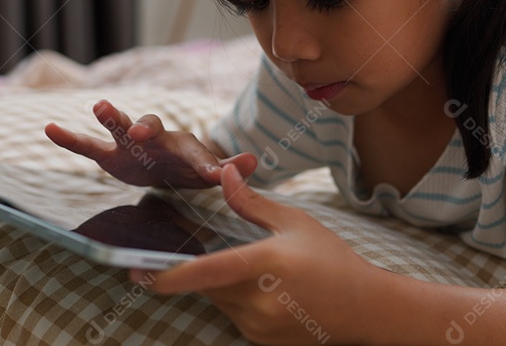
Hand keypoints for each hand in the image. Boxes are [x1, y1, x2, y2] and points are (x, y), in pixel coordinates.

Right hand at [44, 99, 256, 187]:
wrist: (164, 168)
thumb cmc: (188, 168)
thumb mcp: (209, 171)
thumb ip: (228, 167)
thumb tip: (254, 160)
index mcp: (183, 147)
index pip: (195, 152)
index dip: (206, 163)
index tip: (214, 173)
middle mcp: (156, 139)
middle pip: (151, 126)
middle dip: (145, 127)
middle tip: (138, 130)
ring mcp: (130, 145)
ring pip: (119, 128)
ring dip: (111, 118)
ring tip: (98, 106)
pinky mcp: (110, 157)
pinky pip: (87, 147)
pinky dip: (69, 139)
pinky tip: (49, 129)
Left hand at [132, 164, 382, 344]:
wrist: (366, 308)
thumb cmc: (333, 259)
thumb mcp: (296, 223)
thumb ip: (253, 203)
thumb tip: (224, 175)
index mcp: (267, 264)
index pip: (209, 271)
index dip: (171, 275)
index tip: (139, 273)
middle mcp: (260, 300)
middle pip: (209, 284)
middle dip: (206, 268)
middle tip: (220, 252)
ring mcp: (259, 325)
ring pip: (220, 301)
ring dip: (226, 285)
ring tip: (265, 273)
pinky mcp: (260, 340)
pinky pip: (234, 316)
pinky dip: (241, 301)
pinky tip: (272, 292)